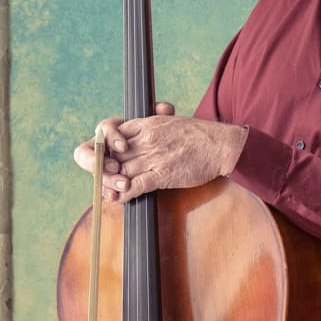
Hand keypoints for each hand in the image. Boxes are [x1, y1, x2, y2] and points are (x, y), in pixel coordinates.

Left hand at [73, 102, 246, 201]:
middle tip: (101, 178)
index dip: (103, 147)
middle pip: (113, 154)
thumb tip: (138, 140)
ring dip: (111, 183)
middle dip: (104, 168)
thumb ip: (151, 129)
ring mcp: (153, 156)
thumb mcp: (169, 122)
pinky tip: (119, 197)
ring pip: (121, 170)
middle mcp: (145, 139)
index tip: (105, 157)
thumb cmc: (198, 136)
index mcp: (146, 123)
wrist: (220, 144)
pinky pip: (136, 184)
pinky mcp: (163, 173)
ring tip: (107, 190)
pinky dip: (124, 193)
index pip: (112, 132)